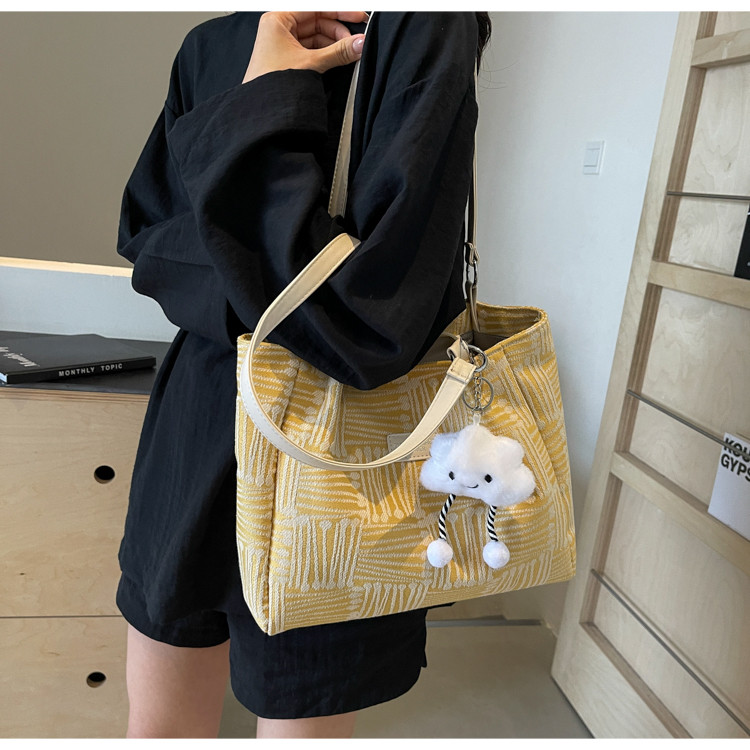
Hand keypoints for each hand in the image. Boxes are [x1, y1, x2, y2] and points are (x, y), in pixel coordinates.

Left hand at [243, 11, 367, 82]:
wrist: (264, 112)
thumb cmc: (273, 85)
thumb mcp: (311, 64)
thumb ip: (339, 52)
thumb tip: (360, 43)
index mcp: (278, 20)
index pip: (315, 8)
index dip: (339, 11)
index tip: (357, 16)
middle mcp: (278, 29)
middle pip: (316, 21)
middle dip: (337, 31)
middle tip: (354, 40)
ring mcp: (282, 45)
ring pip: (315, 37)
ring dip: (333, 44)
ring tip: (348, 52)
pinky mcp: (287, 60)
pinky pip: (310, 50)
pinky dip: (325, 54)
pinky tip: (337, 59)